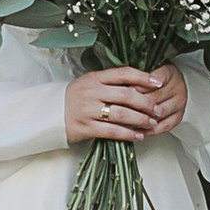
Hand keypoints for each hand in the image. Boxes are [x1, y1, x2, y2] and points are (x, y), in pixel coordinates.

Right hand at [65, 65, 185, 144]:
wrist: (51, 114)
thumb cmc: (75, 98)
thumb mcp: (90, 83)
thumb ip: (111, 83)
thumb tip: (139, 86)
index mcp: (95, 77)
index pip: (123, 73)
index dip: (143, 77)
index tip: (158, 82)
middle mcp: (92, 92)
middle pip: (126, 95)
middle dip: (146, 103)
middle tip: (158, 109)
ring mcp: (88, 110)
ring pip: (121, 114)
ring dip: (140, 119)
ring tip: (152, 123)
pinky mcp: (85, 127)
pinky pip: (112, 131)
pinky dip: (128, 134)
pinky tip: (138, 135)